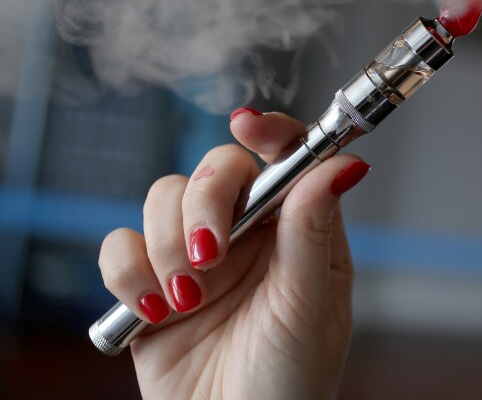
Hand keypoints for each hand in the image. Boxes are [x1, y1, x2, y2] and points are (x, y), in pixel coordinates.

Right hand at [97, 109, 369, 398]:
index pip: (286, 158)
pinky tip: (155, 310)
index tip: (247, 125)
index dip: (269, 131)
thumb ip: (313, 231)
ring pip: (163, 197)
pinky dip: (127, 271)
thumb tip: (344, 165)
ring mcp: (196, 256)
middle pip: (217, 168)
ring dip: (168, 244)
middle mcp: (248, 234)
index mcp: (297, 231)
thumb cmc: (289, 383)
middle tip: (211, 252)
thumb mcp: (309, 305)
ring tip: (188, 299)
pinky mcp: (148, 284)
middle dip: (207, 201)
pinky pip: (120, 245)